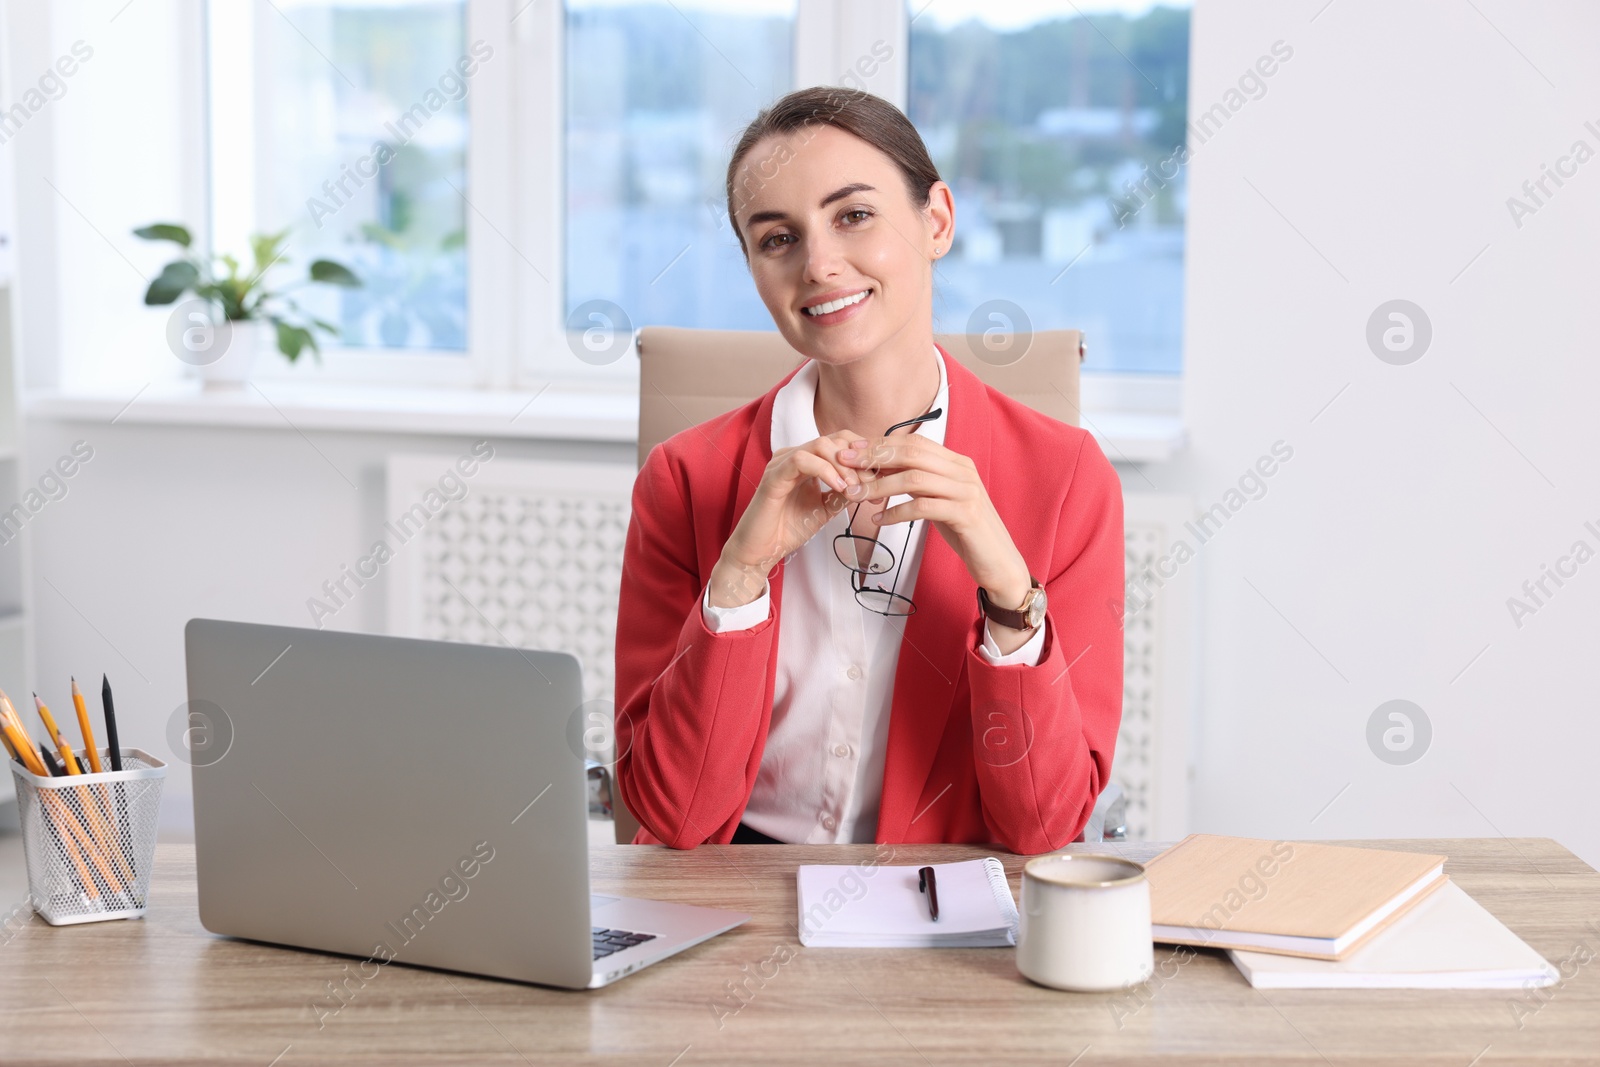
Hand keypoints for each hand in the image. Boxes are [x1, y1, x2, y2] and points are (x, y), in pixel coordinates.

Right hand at [709, 431, 865, 608]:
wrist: (760, 551)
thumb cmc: (787, 529)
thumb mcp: (825, 508)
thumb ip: (843, 492)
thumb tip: (868, 483)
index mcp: (805, 460)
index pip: (840, 441)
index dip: (863, 454)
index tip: (880, 475)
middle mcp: (792, 456)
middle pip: (834, 439)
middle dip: (858, 460)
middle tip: (872, 483)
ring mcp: (781, 463)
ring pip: (820, 445)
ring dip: (844, 466)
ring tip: (853, 487)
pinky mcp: (773, 477)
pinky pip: (801, 461)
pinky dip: (825, 471)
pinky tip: (838, 487)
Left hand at [837, 434, 1032, 613]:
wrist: (999, 561)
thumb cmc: (965, 531)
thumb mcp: (939, 500)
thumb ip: (918, 483)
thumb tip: (883, 470)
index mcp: (956, 462)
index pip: (914, 443)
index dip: (881, 444)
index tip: (852, 449)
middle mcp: (963, 471)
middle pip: (912, 453)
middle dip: (875, 457)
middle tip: (846, 464)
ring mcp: (966, 491)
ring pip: (914, 478)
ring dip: (880, 486)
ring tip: (855, 496)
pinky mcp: (965, 514)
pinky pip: (923, 507)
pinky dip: (896, 512)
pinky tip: (878, 520)